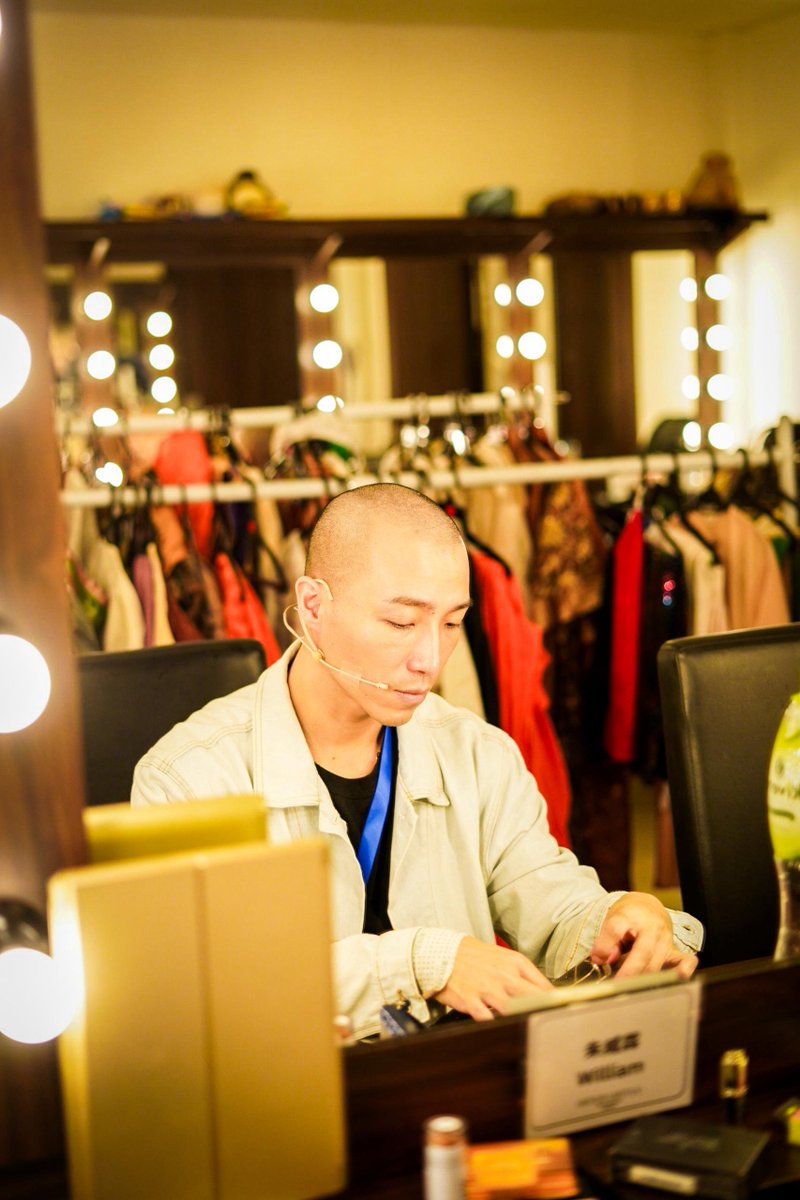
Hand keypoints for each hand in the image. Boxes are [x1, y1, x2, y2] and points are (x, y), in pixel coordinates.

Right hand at [433, 936, 553, 1019]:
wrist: (441, 953)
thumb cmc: (474, 956)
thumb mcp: (502, 956)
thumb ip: (521, 973)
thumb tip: (543, 992)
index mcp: (515, 962)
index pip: (544, 986)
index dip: (555, 1002)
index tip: (561, 1012)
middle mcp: (504, 975)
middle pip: (534, 1000)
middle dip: (544, 1013)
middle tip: (550, 1025)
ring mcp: (488, 989)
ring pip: (515, 1011)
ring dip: (522, 1020)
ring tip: (528, 1030)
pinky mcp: (472, 1002)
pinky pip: (489, 1020)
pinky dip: (497, 1026)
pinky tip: (501, 1028)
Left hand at [590, 892, 697, 979]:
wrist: (647, 907)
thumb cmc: (627, 917)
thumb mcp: (611, 921)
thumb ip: (605, 941)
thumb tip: (602, 960)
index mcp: (629, 915)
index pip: (616, 928)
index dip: (604, 946)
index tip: (597, 959)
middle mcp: (650, 926)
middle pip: (642, 951)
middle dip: (629, 971)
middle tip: (616, 985)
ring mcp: (665, 938)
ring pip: (656, 963)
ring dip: (641, 978)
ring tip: (628, 986)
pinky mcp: (674, 949)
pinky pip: (684, 961)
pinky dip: (682, 971)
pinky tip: (676, 979)